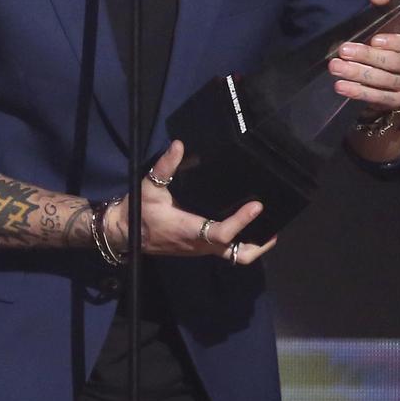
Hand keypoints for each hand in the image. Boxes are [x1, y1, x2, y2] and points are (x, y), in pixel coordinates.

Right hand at [106, 140, 276, 264]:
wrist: (125, 233)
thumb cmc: (139, 211)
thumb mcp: (149, 186)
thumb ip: (164, 167)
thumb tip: (179, 145)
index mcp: (189, 230)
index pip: (221, 233)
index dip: (241, 222)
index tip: (257, 205)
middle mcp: (199, 244)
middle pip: (237, 253)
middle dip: (259, 244)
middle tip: (274, 227)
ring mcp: (200, 249)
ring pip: (234, 255)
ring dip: (252, 244)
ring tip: (267, 226)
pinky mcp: (199, 248)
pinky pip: (225, 250)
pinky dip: (240, 241)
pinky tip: (246, 225)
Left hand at [328, 0, 399, 111]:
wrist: (392, 69)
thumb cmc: (389, 34)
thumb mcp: (389, 15)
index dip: (397, 42)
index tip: (375, 39)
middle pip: (395, 63)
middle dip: (367, 57)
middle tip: (343, 51)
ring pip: (385, 81)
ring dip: (358, 74)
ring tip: (336, 67)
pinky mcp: (397, 100)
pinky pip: (378, 98)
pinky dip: (358, 92)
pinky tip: (341, 86)